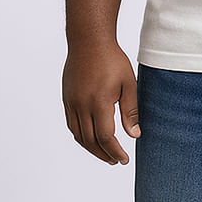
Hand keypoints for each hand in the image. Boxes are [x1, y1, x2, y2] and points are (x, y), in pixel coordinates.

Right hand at [62, 41, 140, 164]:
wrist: (88, 41)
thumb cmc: (112, 60)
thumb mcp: (129, 84)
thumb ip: (130, 111)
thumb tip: (134, 135)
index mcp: (99, 103)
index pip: (106, 137)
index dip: (115, 152)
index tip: (123, 160)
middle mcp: (82, 105)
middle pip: (90, 140)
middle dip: (103, 154)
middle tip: (115, 161)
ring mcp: (72, 102)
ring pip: (78, 135)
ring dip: (90, 148)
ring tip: (104, 154)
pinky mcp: (67, 98)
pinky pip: (71, 124)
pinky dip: (80, 136)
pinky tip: (90, 138)